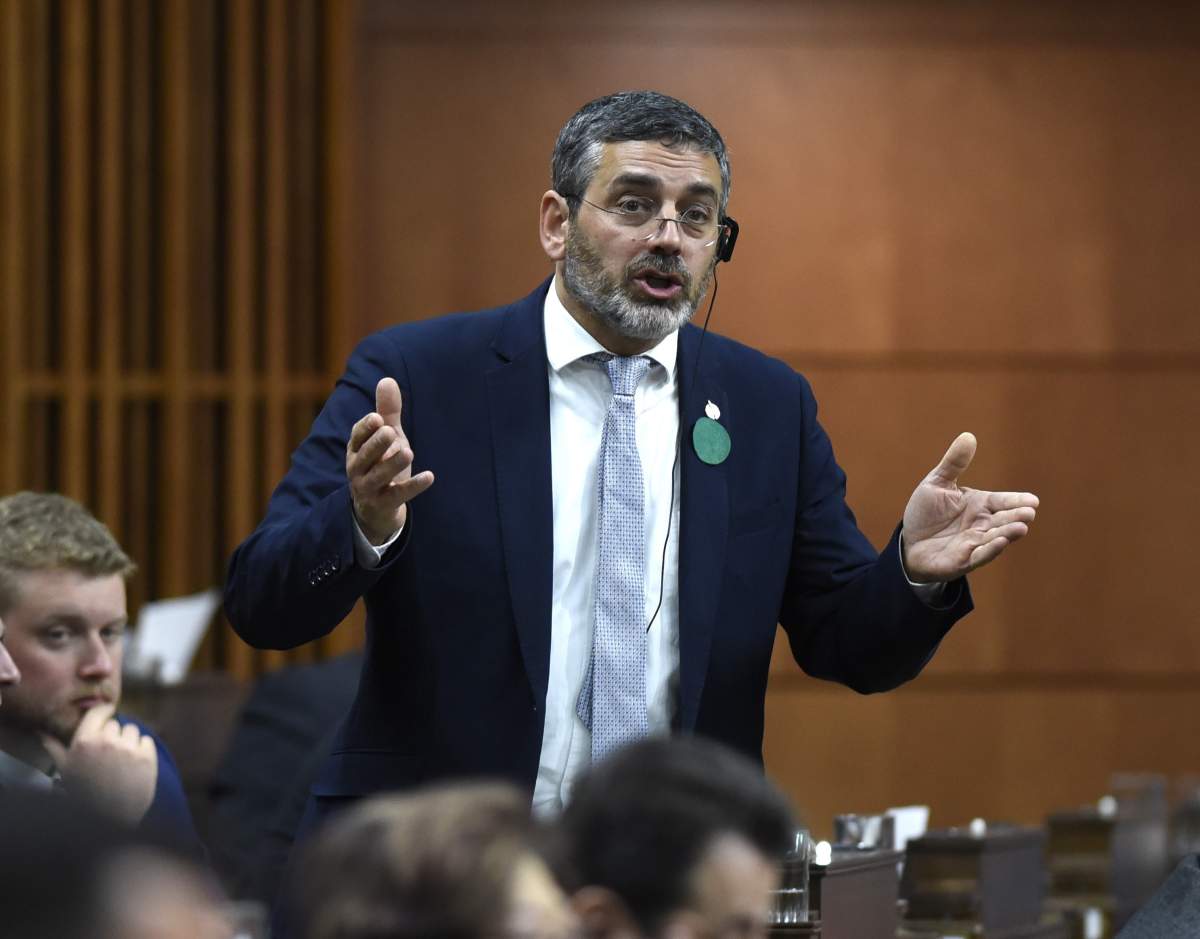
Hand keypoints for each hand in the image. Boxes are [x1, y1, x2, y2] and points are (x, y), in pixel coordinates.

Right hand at [42, 704, 157, 824]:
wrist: (109, 819)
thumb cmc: (83, 793)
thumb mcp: (65, 770)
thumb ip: (54, 747)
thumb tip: (41, 732)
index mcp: (84, 742)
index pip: (99, 711)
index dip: (104, 711)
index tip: (107, 712)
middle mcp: (107, 741)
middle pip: (115, 724)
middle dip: (113, 736)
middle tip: (108, 754)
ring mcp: (129, 749)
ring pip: (132, 730)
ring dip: (128, 742)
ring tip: (120, 761)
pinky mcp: (147, 757)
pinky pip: (147, 741)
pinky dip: (143, 750)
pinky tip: (133, 765)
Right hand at [347, 377, 434, 544]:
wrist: (375, 508)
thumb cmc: (381, 462)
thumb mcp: (386, 437)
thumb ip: (387, 411)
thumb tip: (387, 379)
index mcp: (355, 449)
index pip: (357, 437)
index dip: (366, 428)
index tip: (377, 418)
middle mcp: (357, 469)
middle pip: (365, 456)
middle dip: (376, 444)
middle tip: (389, 431)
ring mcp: (368, 488)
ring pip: (378, 476)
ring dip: (392, 464)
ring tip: (408, 452)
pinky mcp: (384, 504)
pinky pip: (398, 495)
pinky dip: (413, 486)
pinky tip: (430, 476)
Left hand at [901, 432, 1038, 582]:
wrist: (908, 542)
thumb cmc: (926, 513)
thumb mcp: (937, 484)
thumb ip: (953, 464)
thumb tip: (968, 435)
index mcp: (980, 505)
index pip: (1002, 501)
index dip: (1017, 500)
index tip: (1033, 500)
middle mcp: (982, 524)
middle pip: (1004, 520)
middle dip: (1017, 516)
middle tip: (1029, 512)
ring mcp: (975, 543)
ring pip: (996, 538)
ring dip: (1008, 533)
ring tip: (1021, 527)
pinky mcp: (963, 560)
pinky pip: (979, 555)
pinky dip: (990, 549)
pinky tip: (999, 542)